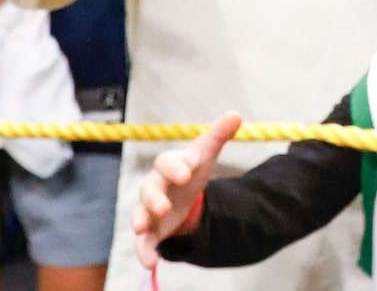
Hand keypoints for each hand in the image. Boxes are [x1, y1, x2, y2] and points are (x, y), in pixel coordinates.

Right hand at [133, 115, 237, 267]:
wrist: (181, 194)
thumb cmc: (191, 169)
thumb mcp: (205, 153)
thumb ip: (218, 135)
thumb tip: (236, 114)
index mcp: (169, 166)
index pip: (166, 162)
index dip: (174, 168)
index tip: (185, 174)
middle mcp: (155, 186)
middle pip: (149, 189)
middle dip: (154, 198)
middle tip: (164, 206)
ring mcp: (149, 209)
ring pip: (140, 214)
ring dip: (141, 221)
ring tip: (142, 228)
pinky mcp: (151, 231)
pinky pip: (143, 242)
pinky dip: (145, 252)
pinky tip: (151, 263)